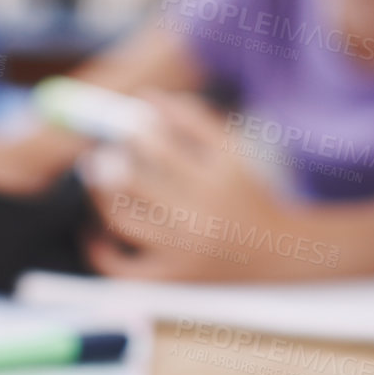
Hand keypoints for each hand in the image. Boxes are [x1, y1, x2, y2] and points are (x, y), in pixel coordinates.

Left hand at [79, 92, 304, 280]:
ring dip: (99, 198)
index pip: (158, 146)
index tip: (120, 130)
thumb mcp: (231, 151)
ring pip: (121, 219)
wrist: (278, 254)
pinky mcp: (176, 279)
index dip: (129, 134)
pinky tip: (95, 233)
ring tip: (97, 185)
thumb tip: (144, 95)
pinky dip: (100, 252)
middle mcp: (203, 214)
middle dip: (105, 164)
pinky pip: (124, 270)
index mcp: (218, 177)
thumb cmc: (246, 192)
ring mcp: (187, 250)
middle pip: (132, 181)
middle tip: (96, 158)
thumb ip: (192, 118)